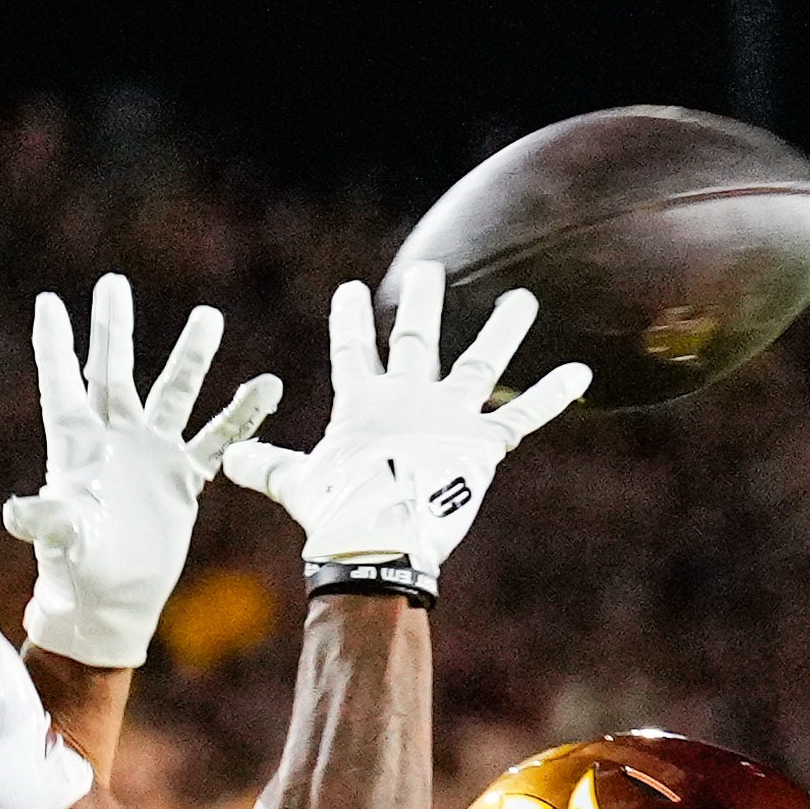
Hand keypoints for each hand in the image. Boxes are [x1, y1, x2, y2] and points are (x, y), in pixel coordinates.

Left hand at [3, 276, 282, 666]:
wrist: (112, 601)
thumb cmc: (75, 571)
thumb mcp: (61, 542)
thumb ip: (46, 520)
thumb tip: (15, 512)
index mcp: (75, 447)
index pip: (63, 385)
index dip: (55, 345)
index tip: (49, 302)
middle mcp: (113, 440)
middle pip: (114, 372)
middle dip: (114, 329)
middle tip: (114, 284)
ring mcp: (150, 454)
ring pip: (172, 394)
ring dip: (190, 357)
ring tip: (209, 317)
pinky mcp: (182, 478)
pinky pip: (216, 439)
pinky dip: (240, 416)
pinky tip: (267, 386)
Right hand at [219, 263, 587, 585]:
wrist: (380, 539)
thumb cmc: (335, 513)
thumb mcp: (295, 484)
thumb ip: (265, 465)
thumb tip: (226, 458)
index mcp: (363, 402)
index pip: (354, 350)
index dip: (352, 320)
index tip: (353, 291)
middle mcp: (409, 396)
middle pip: (418, 338)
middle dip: (424, 301)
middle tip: (430, 270)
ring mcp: (450, 417)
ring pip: (481, 362)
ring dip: (504, 329)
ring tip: (521, 300)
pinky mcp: (483, 445)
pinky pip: (523, 415)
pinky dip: (554, 394)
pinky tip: (583, 371)